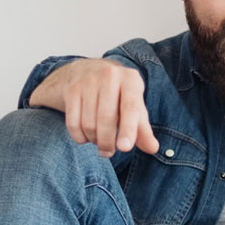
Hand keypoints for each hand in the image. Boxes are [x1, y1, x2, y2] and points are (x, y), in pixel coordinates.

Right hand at [31, 59, 158, 157]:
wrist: (90, 71)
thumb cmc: (120, 96)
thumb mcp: (136, 108)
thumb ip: (144, 130)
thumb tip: (152, 149)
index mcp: (130, 79)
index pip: (130, 107)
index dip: (128, 129)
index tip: (125, 148)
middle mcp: (109, 76)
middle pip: (106, 118)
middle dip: (107, 142)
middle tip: (108, 152)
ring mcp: (88, 81)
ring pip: (88, 123)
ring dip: (94, 140)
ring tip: (100, 142)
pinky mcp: (71, 90)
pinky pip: (73, 123)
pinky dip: (79, 137)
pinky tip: (86, 137)